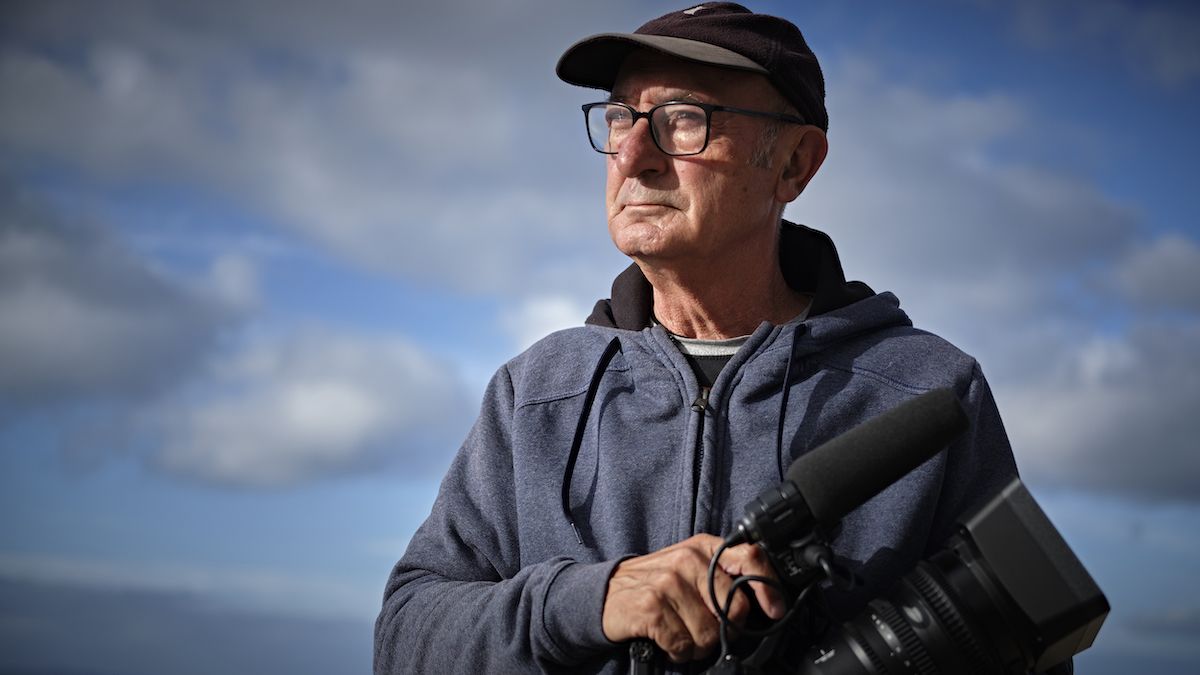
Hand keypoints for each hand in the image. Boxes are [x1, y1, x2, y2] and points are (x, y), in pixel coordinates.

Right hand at [601, 534, 783, 662]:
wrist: (606, 594)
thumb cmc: (654, 584)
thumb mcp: (690, 568)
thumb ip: (723, 576)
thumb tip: (763, 600)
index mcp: (704, 548)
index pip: (750, 558)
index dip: (769, 588)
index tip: (775, 609)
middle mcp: (688, 561)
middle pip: (734, 609)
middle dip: (725, 630)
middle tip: (705, 629)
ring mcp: (669, 583)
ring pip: (710, 633)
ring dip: (698, 645)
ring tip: (681, 634)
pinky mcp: (652, 608)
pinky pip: (684, 645)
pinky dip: (678, 652)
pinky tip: (667, 641)